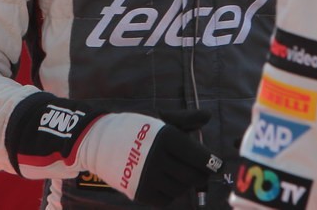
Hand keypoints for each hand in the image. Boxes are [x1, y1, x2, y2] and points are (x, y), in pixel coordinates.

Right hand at [79, 108, 218, 204]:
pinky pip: (166, 199)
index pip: (198, 157)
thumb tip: (208, 116)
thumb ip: (185, 119)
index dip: (212, 163)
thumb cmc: (133, 126)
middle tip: (201, 170)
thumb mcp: (159, 118)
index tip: (218, 165)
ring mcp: (148, 177)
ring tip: (177, 171)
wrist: (97, 141)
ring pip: (180, 188)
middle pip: (193, 175)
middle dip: (200, 173)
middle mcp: (158, 159)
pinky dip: (170, 192)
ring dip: (184, 182)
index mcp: (166, 137)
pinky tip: (165, 180)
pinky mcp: (139, 192)